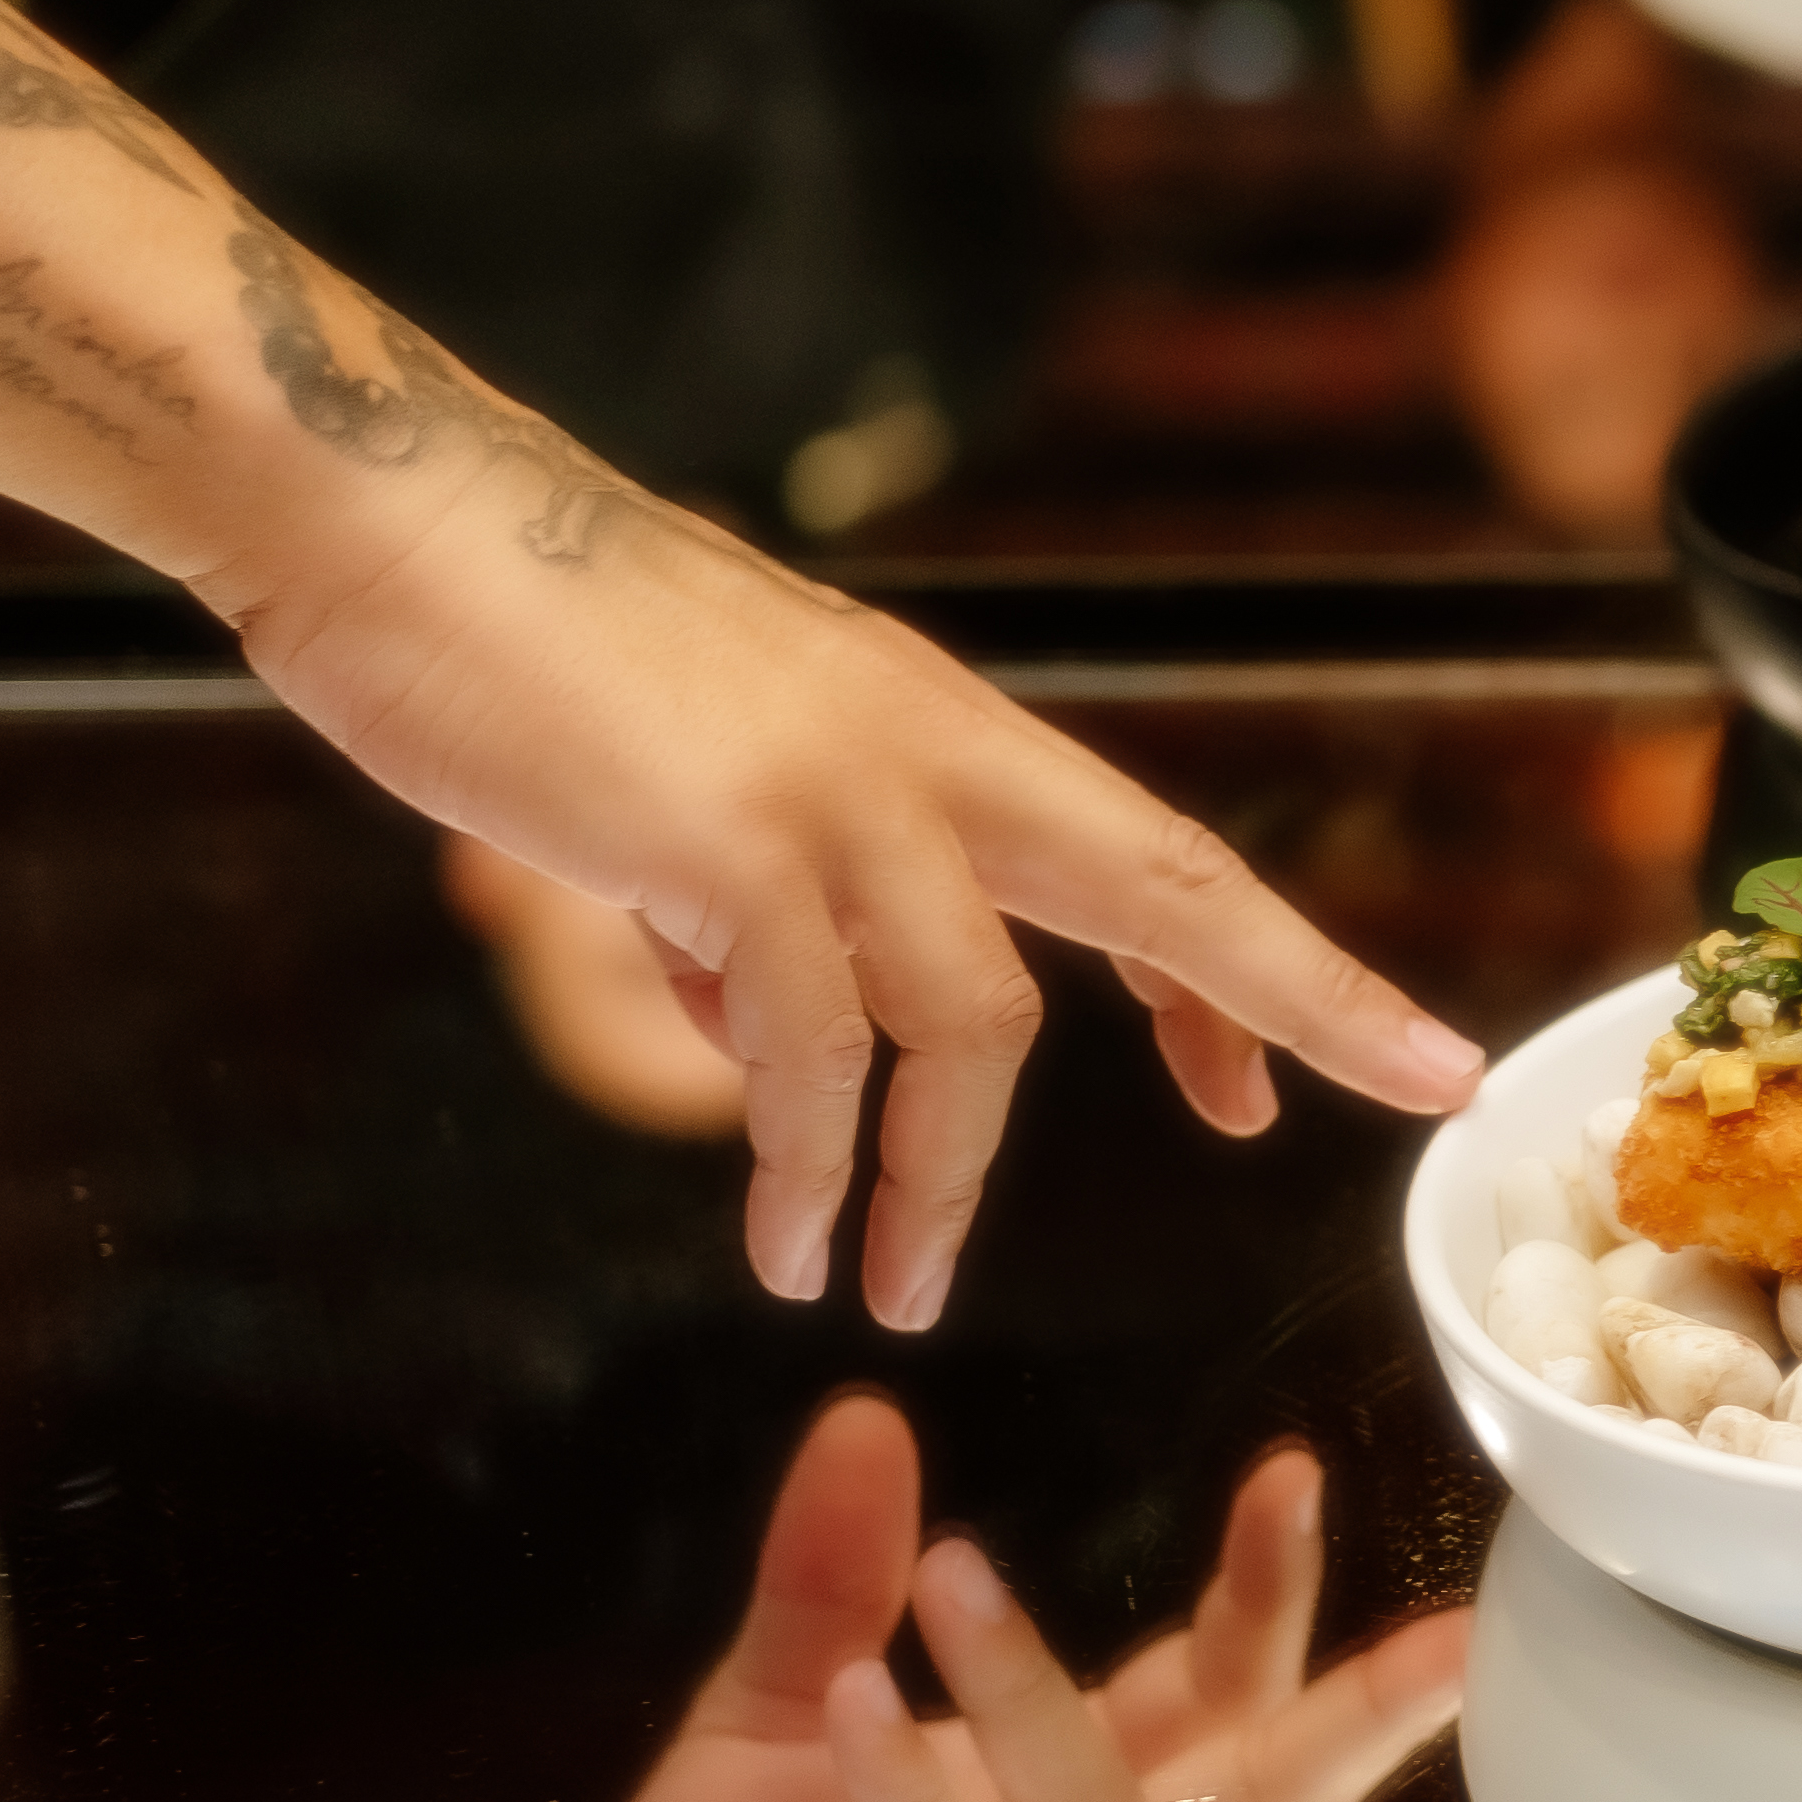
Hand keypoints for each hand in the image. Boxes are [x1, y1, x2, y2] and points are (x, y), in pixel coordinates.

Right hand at [230, 423, 1483, 1321]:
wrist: (384, 513)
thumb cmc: (517, 648)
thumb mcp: (688, 789)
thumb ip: (756, 909)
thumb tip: (769, 1040)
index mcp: (927, 728)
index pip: (1140, 852)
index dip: (1250, 964)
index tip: (1345, 1059)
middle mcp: (921, 745)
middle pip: (1164, 883)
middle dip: (1301, 995)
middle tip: (1417, 1088)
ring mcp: (834, 787)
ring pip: (973, 1023)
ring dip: (941, 1180)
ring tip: (897, 1289)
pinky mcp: (726, 838)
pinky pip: (811, 1041)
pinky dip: (806, 1157)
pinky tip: (784, 1238)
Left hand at [505, 1395, 1468, 1801]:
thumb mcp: (774, 1719)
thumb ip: (834, 1585)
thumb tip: (868, 1417)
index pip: (1219, 1717)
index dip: (1271, 1611)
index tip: (1294, 1475)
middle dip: (1350, 1717)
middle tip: (1442, 1624)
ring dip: (1039, 1694)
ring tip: (962, 1571)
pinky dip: (906, 1795)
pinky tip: (862, 1696)